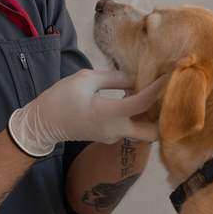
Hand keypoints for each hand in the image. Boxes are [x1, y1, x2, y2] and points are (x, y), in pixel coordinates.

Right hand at [7, 71, 165, 156]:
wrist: (43, 124)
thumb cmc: (61, 98)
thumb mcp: (86, 79)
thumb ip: (115, 78)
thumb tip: (138, 77)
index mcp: (106, 113)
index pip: (141, 103)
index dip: (158, 89)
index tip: (169, 76)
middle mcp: (114, 130)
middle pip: (153, 134)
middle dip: (164, 118)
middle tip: (167, 97)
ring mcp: (112, 137)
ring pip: (143, 132)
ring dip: (152, 117)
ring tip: (153, 94)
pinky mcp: (110, 137)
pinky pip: (131, 129)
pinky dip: (138, 117)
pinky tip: (136, 99)